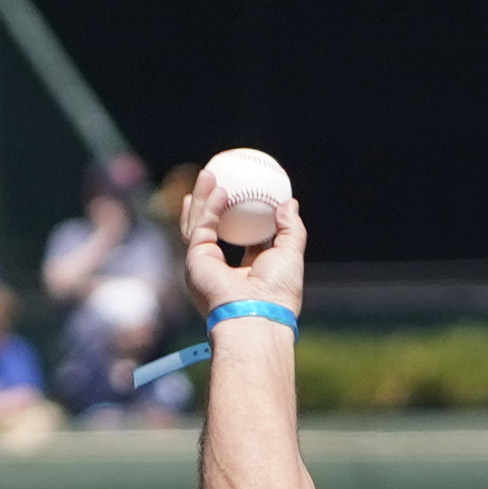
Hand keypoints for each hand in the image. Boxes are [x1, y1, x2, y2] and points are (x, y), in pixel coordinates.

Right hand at [181, 170, 306, 315]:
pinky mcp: (196, 262)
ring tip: (208, 174)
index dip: (242, 219)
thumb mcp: (291, 254)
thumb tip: (289, 203)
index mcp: (247, 273)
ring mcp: (206, 267)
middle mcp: (222, 271)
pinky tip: (219, 191)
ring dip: (202, 199)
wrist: (257, 315)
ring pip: (199, 226)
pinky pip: (201, 228)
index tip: (245, 197)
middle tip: (218, 181)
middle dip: (211, 205)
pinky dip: (209, 209)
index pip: (243, 241)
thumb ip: (291, 228)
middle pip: (214, 230)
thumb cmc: (278, 292)